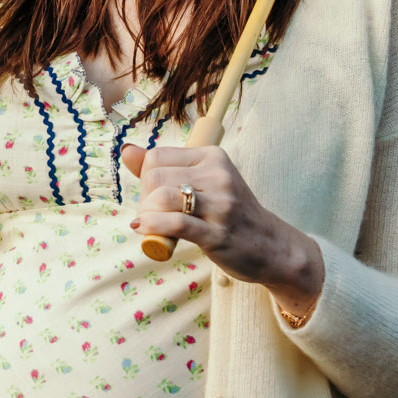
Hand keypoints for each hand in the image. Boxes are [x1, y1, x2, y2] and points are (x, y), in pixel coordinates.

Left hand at [121, 142, 324, 321]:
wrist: (271, 246)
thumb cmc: (229, 215)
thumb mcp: (202, 183)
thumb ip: (164, 168)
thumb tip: (127, 151)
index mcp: (212, 157)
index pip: (156, 156)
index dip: (145, 178)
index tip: (153, 197)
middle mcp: (218, 175)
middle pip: (155, 176)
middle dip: (144, 198)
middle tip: (152, 214)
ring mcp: (221, 204)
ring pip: (162, 196)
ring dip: (147, 213)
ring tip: (150, 224)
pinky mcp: (218, 233)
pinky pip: (175, 223)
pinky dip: (152, 226)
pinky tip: (144, 230)